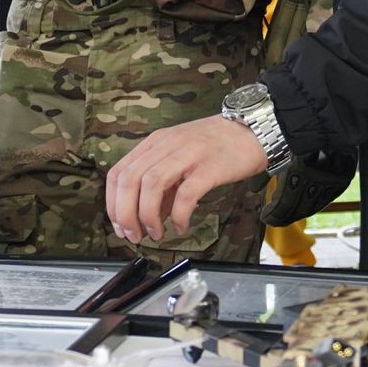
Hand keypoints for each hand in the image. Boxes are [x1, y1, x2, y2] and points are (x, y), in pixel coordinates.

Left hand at [105, 114, 267, 242]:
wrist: (254, 130)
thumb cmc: (216, 146)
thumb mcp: (180, 156)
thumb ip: (161, 184)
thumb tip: (145, 217)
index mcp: (156, 142)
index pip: (118, 173)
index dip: (113, 204)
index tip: (121, 226)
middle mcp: (168, 144)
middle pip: (130, 180)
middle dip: (126, 214)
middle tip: (134, 235)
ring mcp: (189, 153)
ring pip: (152, 185)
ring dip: (148, 216)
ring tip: (156, 233)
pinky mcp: (210, 167)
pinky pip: (186, 194)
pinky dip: (178, 215)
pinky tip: (181, 226)